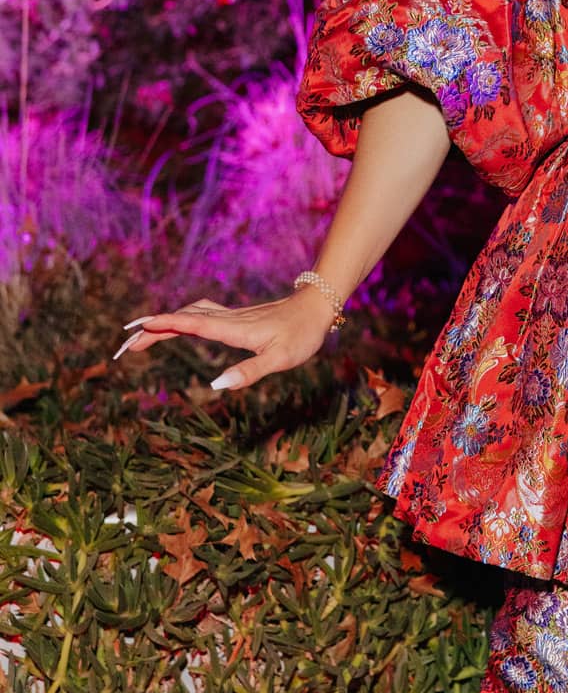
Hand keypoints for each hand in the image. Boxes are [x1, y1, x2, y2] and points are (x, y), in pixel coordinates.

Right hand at [111, 286, 339, 393]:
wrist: (317, 306)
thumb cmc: (300, 335)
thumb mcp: (279, 359)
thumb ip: (248, 373)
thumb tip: (216, 385)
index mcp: (233, 329)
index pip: (192, 324)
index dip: (166, 325)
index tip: (139, 328)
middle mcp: (227, 319)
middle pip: (183, 319)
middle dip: (154, 329)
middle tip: (125, 343)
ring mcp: (230, 317)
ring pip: (190, 314)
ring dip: (164, 323)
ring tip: (140, 336)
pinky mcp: (235, 318)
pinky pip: (200, 315)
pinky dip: (180, 320)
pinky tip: (176, 324)